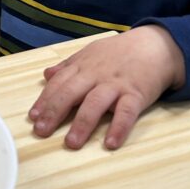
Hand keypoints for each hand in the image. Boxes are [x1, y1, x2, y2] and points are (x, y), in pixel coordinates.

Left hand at [28, 26, 185, 150]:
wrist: (156, 45)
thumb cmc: (121, 52)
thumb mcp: (92, 52)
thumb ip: (69, 65)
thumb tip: (46, 75)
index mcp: (83, 65)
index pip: (59, 83)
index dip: (45, 100)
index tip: (33, 117)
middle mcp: (96, 75)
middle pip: (72, 93)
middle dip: (55, 112)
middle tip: (41, 131)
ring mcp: (116, 84)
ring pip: (96, 103)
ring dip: (82, 123)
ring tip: (71, 143)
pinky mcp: (137, 94)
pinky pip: (127, 112)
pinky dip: (119, 127)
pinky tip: (110, 143)